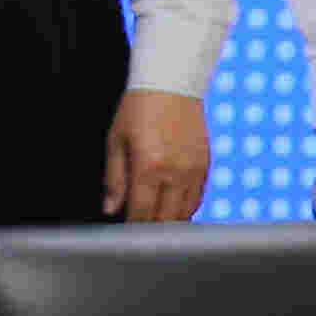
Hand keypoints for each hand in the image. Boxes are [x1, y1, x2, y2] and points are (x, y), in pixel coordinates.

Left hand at [102, 90, 210, 222]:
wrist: (171, 82)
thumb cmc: (138, 108)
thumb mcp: (116, 140)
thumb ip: (114, 179)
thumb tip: (110, 209)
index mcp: (148, 166)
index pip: (141, 212)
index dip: (132, 227)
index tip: (125, 233)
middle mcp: (174, 171)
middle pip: (164, 218)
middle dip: (149, 228)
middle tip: (138, 231)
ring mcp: (193, 169)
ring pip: (183, 213)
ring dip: (168, 221)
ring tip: (154, 223)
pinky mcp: (205, 164)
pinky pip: (197, 198)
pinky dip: (185, 209)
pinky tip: (172, 210)